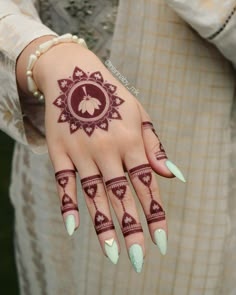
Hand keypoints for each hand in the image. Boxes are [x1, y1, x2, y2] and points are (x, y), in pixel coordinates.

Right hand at [32, 42, 184, 271]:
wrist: (75, 75)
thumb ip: (154, 146)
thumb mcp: (140, 114)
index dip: (155, 214)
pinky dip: (68, 204)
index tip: (161, 240)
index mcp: (130, 141)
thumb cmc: (113, 96)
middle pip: (122, 196)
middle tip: (140, 259)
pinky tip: (74, 228)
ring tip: (113, 254)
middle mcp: (108, 150)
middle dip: (132, 229)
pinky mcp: (60, 152)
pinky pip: (64, 182)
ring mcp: (81, 151)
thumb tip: (173, 175)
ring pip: (95, 194)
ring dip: (104, 225)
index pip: (146, 185)